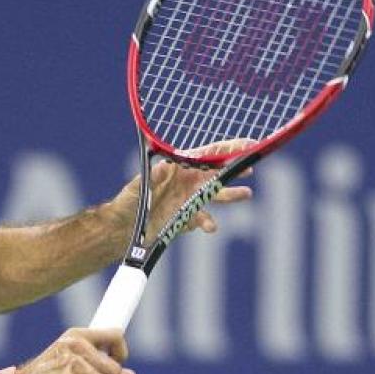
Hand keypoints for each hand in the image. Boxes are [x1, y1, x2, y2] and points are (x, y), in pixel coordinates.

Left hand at [112, 139, 254, 240]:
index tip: (248, 144)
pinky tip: (211, 227)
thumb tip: (163, 166)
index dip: (229, 148)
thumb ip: (151, 178)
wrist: (123, 229)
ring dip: (232, 195)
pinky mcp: (189, 219)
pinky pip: (204, 219)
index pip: (208, 154)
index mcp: (179, 167)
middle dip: (235, 169)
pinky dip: (209, 223)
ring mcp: (191, 200)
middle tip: (251, 167)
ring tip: (247, 193)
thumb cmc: (128, 201)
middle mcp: (189, 182)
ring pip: (217, 195)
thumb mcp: (136, 187)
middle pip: (218, 172)